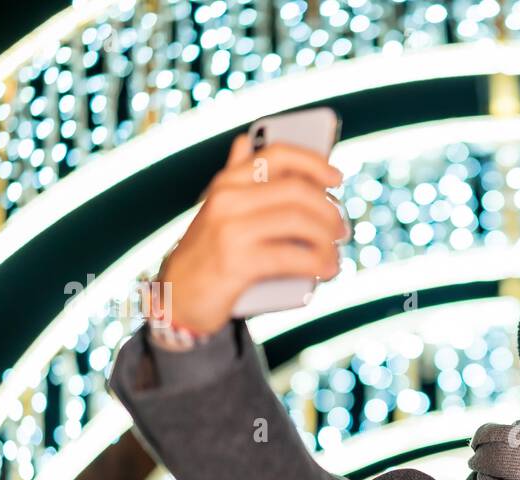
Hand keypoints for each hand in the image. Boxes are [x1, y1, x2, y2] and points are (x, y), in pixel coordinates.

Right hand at [155, 133, 347, 334]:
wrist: (177, 297)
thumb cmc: (208, 253)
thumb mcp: (217, 210)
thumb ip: (235, 179)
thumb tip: (245, 141)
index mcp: (227, 183)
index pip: (277, 156)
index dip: (314, 162)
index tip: (337, 177)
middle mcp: (227, 200)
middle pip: (297, 191)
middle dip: (329, 210)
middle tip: (341, 230)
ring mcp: (230, 230)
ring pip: (299, 222)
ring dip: (328, 240)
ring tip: (335, 255)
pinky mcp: (237, 263)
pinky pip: (292, 257)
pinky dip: (318, 263)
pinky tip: (327, 270)